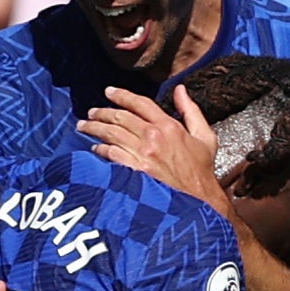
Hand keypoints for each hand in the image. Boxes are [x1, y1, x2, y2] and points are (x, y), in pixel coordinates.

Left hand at [81, 85, 225, 207]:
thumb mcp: (205, 137)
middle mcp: (153, 137)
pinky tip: (94, 149)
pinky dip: (100, 150)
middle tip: (91, 112)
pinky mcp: (134, 171)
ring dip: (94, 128)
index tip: (109, 92)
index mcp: (169, 126)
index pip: (140, 103)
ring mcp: (142, 154)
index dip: (122, 95)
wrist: (199, 200)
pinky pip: (111, 155)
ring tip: (84, 126)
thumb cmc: (200, 171)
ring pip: (111, 133)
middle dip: (102, 112)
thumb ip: (191, 110)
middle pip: (120, 117)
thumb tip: (180, 90)